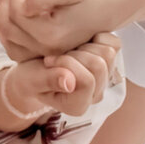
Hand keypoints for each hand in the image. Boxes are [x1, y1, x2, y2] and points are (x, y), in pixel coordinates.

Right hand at [0, 32, 122, 129]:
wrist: (34, 72)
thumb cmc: (31, 78)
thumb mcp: (32, 80)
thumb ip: (48, 81)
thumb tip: (69, 82)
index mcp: (78, 105)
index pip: (87, 81)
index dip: (68, 64)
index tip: (49, 60)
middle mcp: (95, 94)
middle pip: (100, 65)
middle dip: (76, 54)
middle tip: (58, 55)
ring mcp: (104, 78)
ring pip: (108, 53)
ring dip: (85, 46)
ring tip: (68, 51)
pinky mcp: (108, 62)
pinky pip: (113, 43)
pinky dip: (97, 38)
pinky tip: (80, 43)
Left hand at [10, 0, 129, 56]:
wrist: (117, 4)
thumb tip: (21, 3)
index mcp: (50, 35)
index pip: (16, 14)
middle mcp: (47, 49)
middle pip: (8, 27)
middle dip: (6, 0)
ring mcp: (47, 52)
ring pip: (9, 36)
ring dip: (6, 12)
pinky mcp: (49, 49)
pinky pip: (18, 43)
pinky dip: (12, 25)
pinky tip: (16, 8)